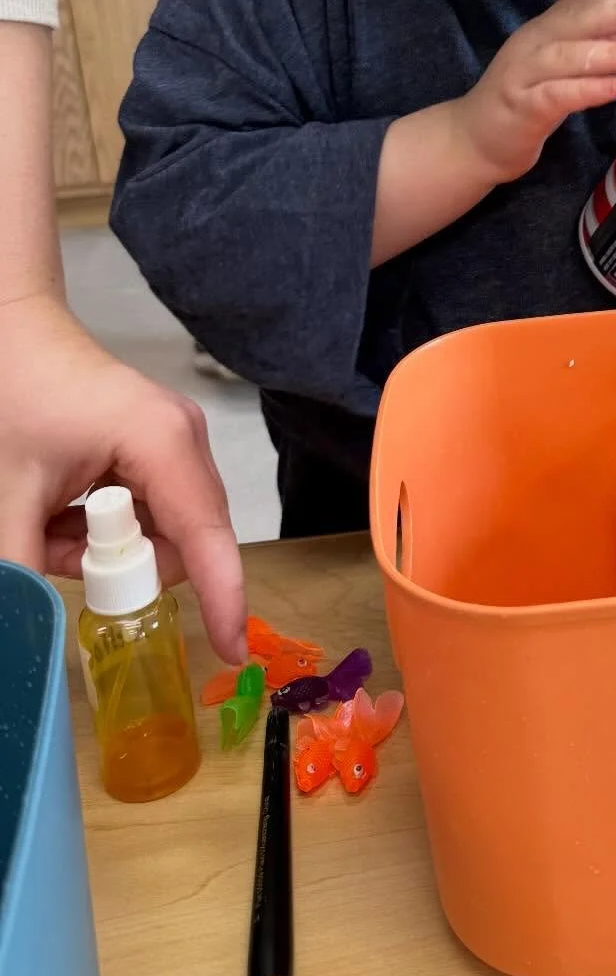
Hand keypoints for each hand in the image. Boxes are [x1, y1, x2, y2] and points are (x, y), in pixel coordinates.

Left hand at [0, 294, 245, 661]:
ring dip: (102, 549)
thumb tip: (25, 630)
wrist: (10, 326)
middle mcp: (185, 443)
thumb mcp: (8, 493)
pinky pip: (146, 512)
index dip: (221, 596)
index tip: (234, 650)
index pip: (204, 537)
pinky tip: (56, 511)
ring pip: (158, 531)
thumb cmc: (15, 393)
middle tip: (55, 552)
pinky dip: (99, 529)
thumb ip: (19, 568)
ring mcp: (175, 442)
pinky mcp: (158, 445)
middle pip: (181, 539)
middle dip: (122, 566)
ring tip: (44, 526)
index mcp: (162, 443)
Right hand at [455, 0, 615, 183]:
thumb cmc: (526, 101)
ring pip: (569, 56)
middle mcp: (531, 45)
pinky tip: (614, 88)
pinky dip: (586, 90)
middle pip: (576, 21)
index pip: (579, 4)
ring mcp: (524, 76)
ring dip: (612, 52)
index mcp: (542, 31)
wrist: (474, 140)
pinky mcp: (523, 109)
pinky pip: (556, 95)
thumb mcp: (563, 70)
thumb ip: (596, 48)